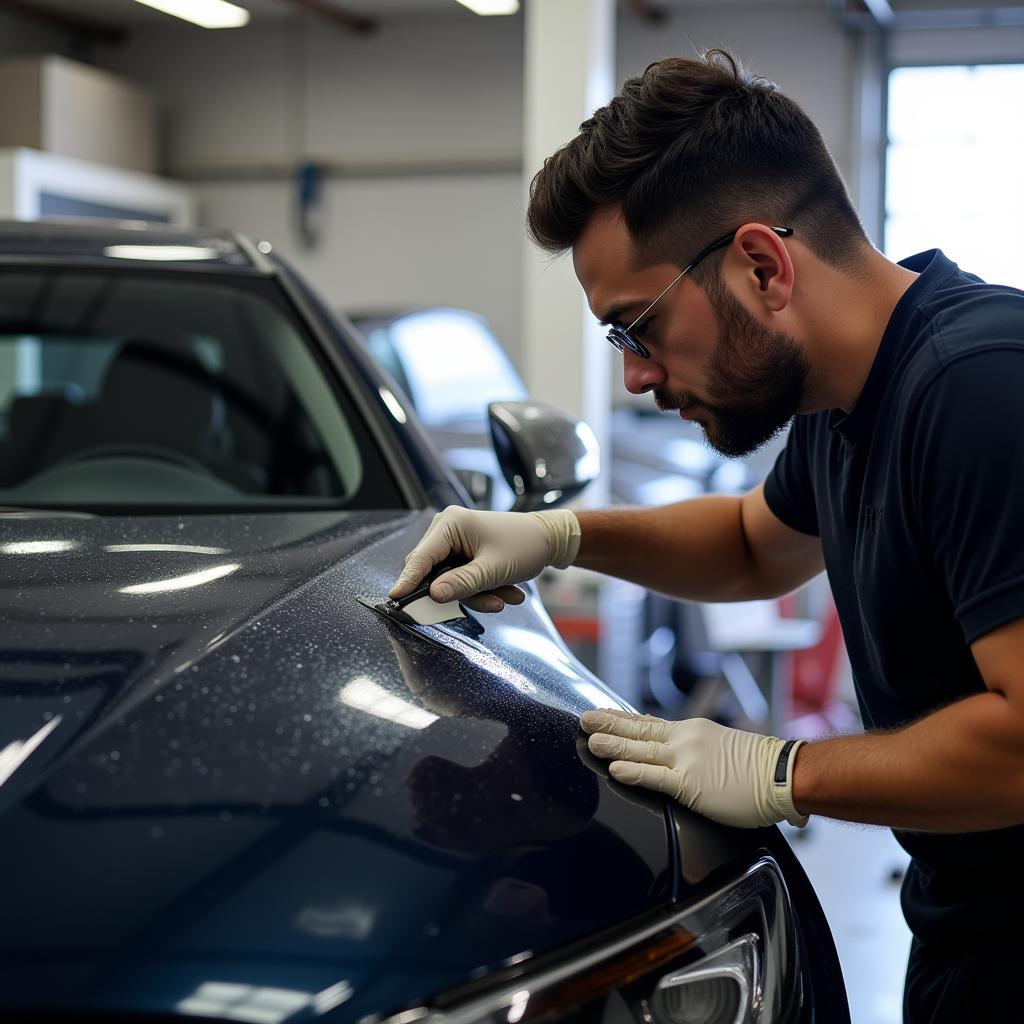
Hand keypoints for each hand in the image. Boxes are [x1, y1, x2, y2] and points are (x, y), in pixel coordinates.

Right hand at [388, 506, 579, 612]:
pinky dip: (481, 589)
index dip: (408, 580)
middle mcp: (447, 529)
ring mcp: (454, 542)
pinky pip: (460, 579)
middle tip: (491, 602)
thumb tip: (432, 595)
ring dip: (477, 594)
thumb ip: (462, 584)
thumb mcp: (494, 570)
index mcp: (450, 524)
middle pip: (432, 572)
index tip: (395, 598)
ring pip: (449, 581)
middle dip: (461, 592)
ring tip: (507, 596)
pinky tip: (507, 590)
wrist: (550, 540)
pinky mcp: (463, 553)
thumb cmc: (525, 546)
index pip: (420, 557)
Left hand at [580, 709, 806, 828]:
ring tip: (589, 740)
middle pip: (638, 731)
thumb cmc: (760, 767)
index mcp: (691, 731)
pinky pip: (655, 777)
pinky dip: (633, 772)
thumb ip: (700, 750)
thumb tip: (688, 754)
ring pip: (640, 750)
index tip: (603, 713)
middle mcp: (684, 740)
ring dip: (612, 745)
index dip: (623, 719)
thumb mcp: (722, 747)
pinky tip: (614, 769)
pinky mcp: (690, 783)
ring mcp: (685, 760)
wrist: (783, 773)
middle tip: (583, 719)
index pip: (649, 723)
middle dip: (608, 725)